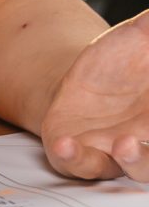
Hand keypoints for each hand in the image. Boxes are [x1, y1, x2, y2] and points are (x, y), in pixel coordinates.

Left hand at [41, 10, 148, 180]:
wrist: (78, 78)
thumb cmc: (120, 63)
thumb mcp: (139, 37)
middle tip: (141, 139)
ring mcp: (116, 150)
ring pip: (134, 169)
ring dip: (134, 161)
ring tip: (122, 144)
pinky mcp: (80, 152)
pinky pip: (80, 165)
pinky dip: (74, 159)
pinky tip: (66, 144)